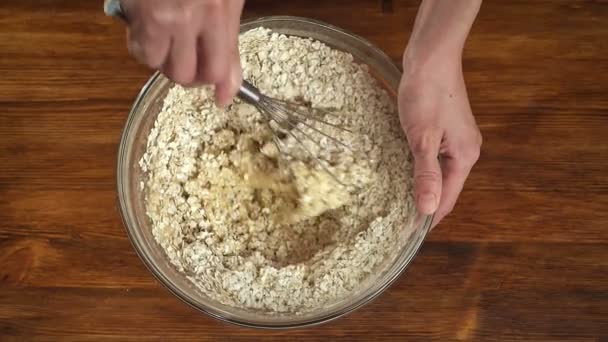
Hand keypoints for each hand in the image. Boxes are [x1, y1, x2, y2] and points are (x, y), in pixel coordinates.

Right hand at [120, 0, 243, 104]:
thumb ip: (228, 37)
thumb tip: (228, 84)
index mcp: (219, 10)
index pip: (221, 67)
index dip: (221, 87)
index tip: (221, 97)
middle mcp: (191, 17)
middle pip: (187, 75)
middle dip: (189, 74)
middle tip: (190, 58)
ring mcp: (161, 15)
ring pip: (159, 65)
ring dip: (163, 59)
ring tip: (168, 39)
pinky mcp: (135, 12)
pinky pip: (138, 49)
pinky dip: (144, 46)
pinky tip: (149, 28)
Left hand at [398, 56, 481, 227]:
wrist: (431, 57)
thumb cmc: (426, 95)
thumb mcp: (422, 138)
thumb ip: (425, 174)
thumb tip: (427, 209)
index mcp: (465, 156)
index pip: (447, 199)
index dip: (429, 217)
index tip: (408, 234)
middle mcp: (466, 150)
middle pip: (446, 188)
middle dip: (426, 205)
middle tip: (401, 222)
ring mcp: (456, 139)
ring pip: (440, 173)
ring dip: (423, 187)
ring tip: (401, 203)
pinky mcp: (445, 129)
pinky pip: (434, 158)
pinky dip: (421, 169)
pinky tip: (405, 173)